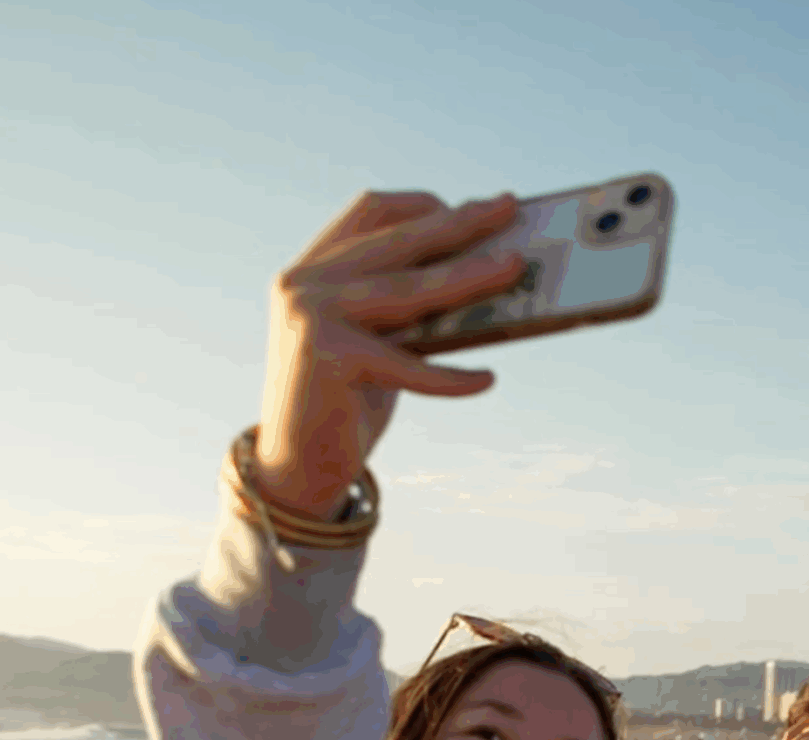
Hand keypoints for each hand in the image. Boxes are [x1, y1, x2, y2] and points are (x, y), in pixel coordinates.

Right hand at [254, 192, 526, 514]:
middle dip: (460, 223)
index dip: (424, 204)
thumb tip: (489, 274)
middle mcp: (304, 283)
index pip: (370, 211)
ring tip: (513, 269)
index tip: (475, 209)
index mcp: (313, 269)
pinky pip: (408, 363)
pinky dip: (451, 376)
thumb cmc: (350, 400)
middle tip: (507, 209)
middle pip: (398, 240)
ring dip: (469, 276)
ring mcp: (310, 316)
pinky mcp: (327, 357)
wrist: (295, 467)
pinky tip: (486, 379)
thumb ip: (411, 307)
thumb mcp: (379, 341)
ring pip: (409, 289)